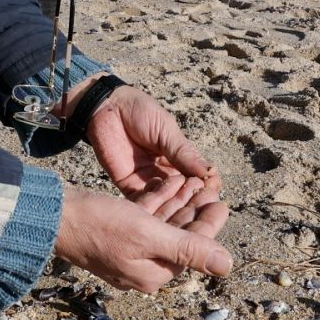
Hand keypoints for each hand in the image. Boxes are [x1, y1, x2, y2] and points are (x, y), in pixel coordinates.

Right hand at [54, 184, 231, 292]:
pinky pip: (144, 217)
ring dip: (178, 200)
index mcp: (153, 273)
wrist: (54, 215)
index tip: (223, 201)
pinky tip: (167, 181)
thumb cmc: (100, 224)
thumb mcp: (149, 235)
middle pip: (178, 234)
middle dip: (194, 208)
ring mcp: (127, 249)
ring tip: (191, 178)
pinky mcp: (116, 233)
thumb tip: (228, 267)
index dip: (210, 224)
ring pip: (162, 223)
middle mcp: (142, 265)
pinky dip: (157, 199)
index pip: (192, 248)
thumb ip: (189, 249)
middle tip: (209, 184)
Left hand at [65, 79, 223, 224]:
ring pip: (164, 201)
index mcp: (179, 157)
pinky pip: (142, 201)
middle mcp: (166, 172)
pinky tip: (159, 210)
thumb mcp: (166, 130)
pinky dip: (151, 207)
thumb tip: (211, 173)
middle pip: (183, 193)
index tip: (212, 189)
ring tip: (181, 212)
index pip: (198, 177)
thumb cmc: (140, 112)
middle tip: (199, 207)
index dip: (206, 184)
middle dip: (191, 201)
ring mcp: (147, 180)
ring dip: (173, 207)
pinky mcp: (128, 184)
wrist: (107, 107)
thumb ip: (184, 153)